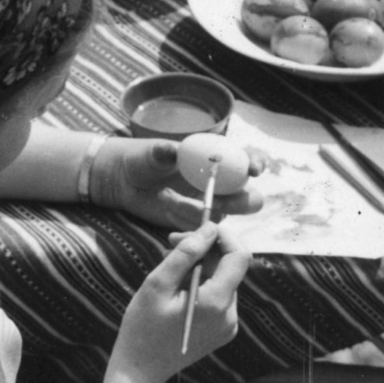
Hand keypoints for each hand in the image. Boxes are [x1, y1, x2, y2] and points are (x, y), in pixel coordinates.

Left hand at [89, 138, 266, 227]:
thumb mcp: (152, 152)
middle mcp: (221, 184)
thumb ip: (163, 152)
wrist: (127, 181)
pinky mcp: (198, 225)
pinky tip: (165, 207)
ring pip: (221, 217)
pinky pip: (202, 232)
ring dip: (194, 211)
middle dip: (238, 202)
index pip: (247, 160)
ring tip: (164, 196)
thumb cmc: (145, 159)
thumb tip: (171, 150)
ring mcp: (211, 207)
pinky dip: (183, 222)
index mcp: (217, 159)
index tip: (253, 170)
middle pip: (248, 198)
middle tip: (218, 201)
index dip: (256, 164)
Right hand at [114, 222, 250, 381]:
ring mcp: (228, 326)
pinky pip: (219, 297)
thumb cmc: (142, 326)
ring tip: (170, 268)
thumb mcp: (157, 284)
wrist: (140, 370)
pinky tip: (178, 289)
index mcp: (216, 302)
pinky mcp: (223, 331)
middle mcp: (230, 315)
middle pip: (229, 268)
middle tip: (172, 243)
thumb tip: (209, 229)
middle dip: (205, 250)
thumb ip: (186, 254)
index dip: (223, 236)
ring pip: (223, 281)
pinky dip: (202, 285)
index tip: (199, 228)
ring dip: (201, 267)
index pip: (239, 256)